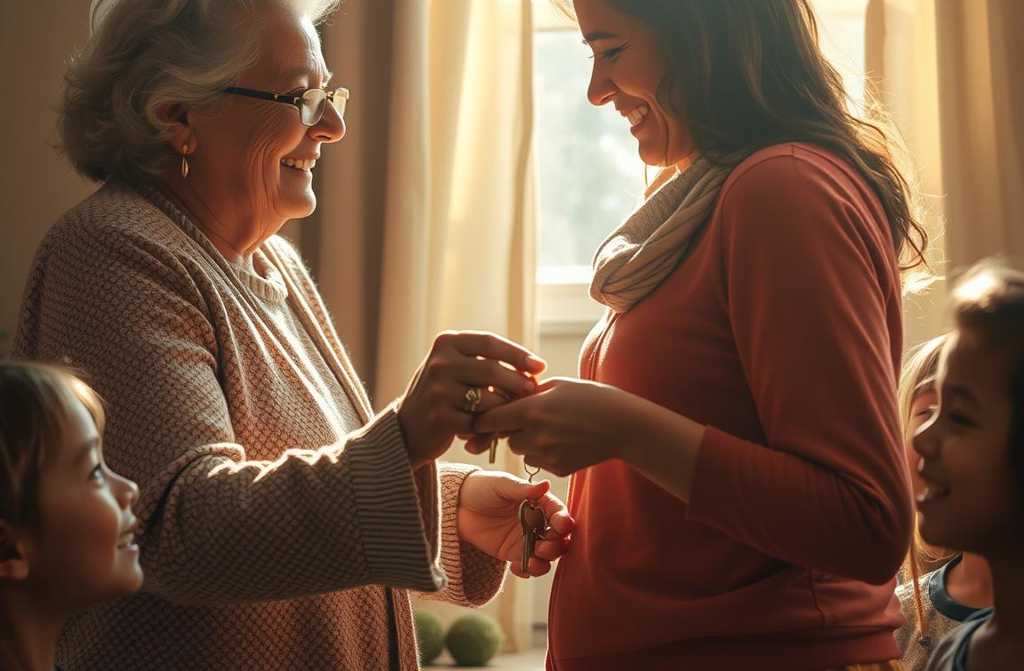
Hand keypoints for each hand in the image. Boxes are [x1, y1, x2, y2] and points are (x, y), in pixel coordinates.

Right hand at [397, 331, 544, 467]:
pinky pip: (479, 422)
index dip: (518, 354)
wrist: (408, 427)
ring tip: (512, 412)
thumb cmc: (444, 393)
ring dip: (506, 408)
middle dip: (518, 382)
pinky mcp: (440, 417)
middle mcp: (440, 363)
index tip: (539, 366)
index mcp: (446, 343)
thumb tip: (535, 366)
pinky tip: (493, 429)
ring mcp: (438, 390)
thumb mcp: (457, 366)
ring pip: (489, 399)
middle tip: (533, 392)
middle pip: (493, 370)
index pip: (490, 342)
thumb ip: (488, 360)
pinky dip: (490, 427)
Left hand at [457, 470, 573, 577]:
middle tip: (543, 547)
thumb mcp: (501, 484)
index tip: (561, 526)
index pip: (558, 513)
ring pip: (546, 556)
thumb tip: (545, 484)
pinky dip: (528, 571)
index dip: (563, 521)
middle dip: (555, 545)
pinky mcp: (512, 554)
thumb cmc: (482, 487)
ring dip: (544, 562)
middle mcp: (536, 522)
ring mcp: (525, 539)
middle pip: (557, 538)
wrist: (457, 505)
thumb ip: (523, 488)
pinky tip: (518, 568)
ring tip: (533, 561)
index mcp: (538, 502)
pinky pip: (528, 566)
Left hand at [472, 377, 641, 476]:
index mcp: (531, 410)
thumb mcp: (557, 385)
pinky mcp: (558, 469)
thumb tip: (500, 395)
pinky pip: (539, 462)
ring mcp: (547, 456)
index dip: (484, 417)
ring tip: (552, 428)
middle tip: (530, 418)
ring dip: (527, 443)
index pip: (488, 419)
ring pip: (521, 452)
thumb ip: (526, 391)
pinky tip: (565, 441)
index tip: (485, 415)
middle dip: (511, 430)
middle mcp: (535, 435)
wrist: (623, 425)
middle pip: (505, 438)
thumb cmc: (591, 398)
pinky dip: (545, 454)